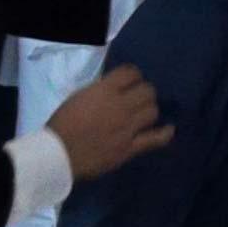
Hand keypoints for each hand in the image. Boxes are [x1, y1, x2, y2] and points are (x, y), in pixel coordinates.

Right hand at [48, 65, 174, 179]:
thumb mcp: (78, 96)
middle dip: (143, 92)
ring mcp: (128, 127)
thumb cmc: (63, 123)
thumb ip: (99, 91)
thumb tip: (112, 88)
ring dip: (149, 109)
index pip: (131, 72)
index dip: (133, 75)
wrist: (59, 154)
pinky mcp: (130, 147)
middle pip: (147, 91)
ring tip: (143, 113)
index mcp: (104, 90)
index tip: (130, 80)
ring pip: (152, 111)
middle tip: (137, 98)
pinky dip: (164, 133)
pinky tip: (168, 129)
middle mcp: (121, 105)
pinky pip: (155, 139)